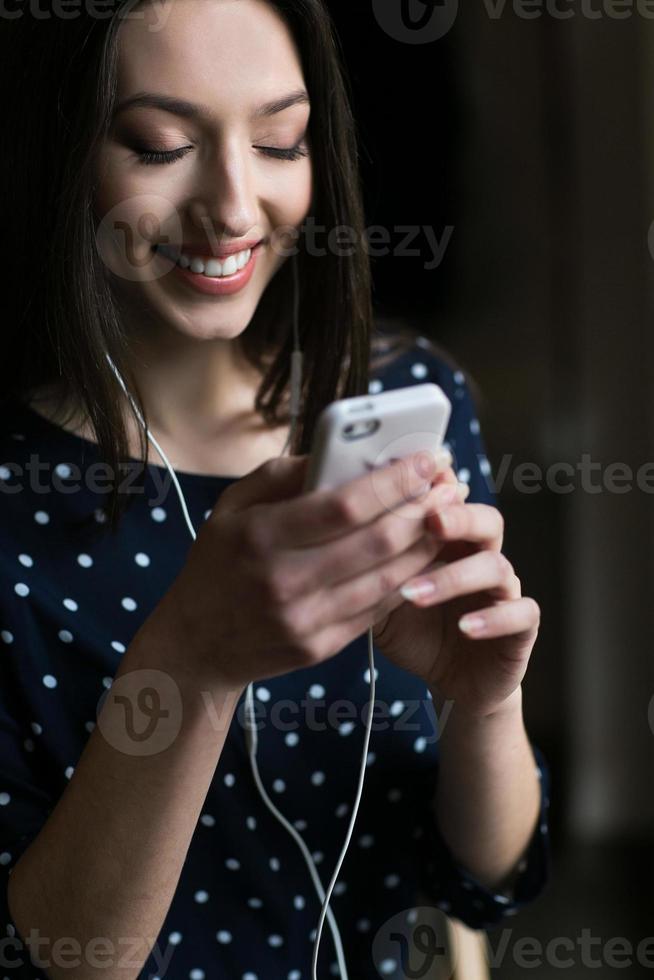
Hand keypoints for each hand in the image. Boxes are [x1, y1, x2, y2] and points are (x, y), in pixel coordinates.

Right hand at [149, 449, 457, 694]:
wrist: (196, 645)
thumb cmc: (217, 564)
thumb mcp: (232, 508)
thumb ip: (282, 475)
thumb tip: (337, 451)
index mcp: (260, 535)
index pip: (344, 504)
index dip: (395, 481)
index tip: (428, 460)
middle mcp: (284, 580)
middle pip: (377, 541)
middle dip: (424, 510)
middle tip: (450, 487)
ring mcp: (304, 619)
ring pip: (388, 578)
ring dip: (426, 545)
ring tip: (446, 518)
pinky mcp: (320, 648)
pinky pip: (377, 609)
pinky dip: (407, 580)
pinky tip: (422, 557)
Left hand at [372, 464, 540, 718]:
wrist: (451, 682)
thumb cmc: (413, 629)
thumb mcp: (379, 593)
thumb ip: (367, 562)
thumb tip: (327, 528)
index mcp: (450, 541)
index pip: (450, 501)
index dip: (435, 489)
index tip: (408, 481)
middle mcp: (482, 556)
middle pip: (486, 520)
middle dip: (458, 517)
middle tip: (429, 521)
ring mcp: (505, 590)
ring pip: (496, 567)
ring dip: (454, 577)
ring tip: (414, 593)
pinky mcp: (522, 626)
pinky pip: (521, 614)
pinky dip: (493, 619)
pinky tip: (464, 626)